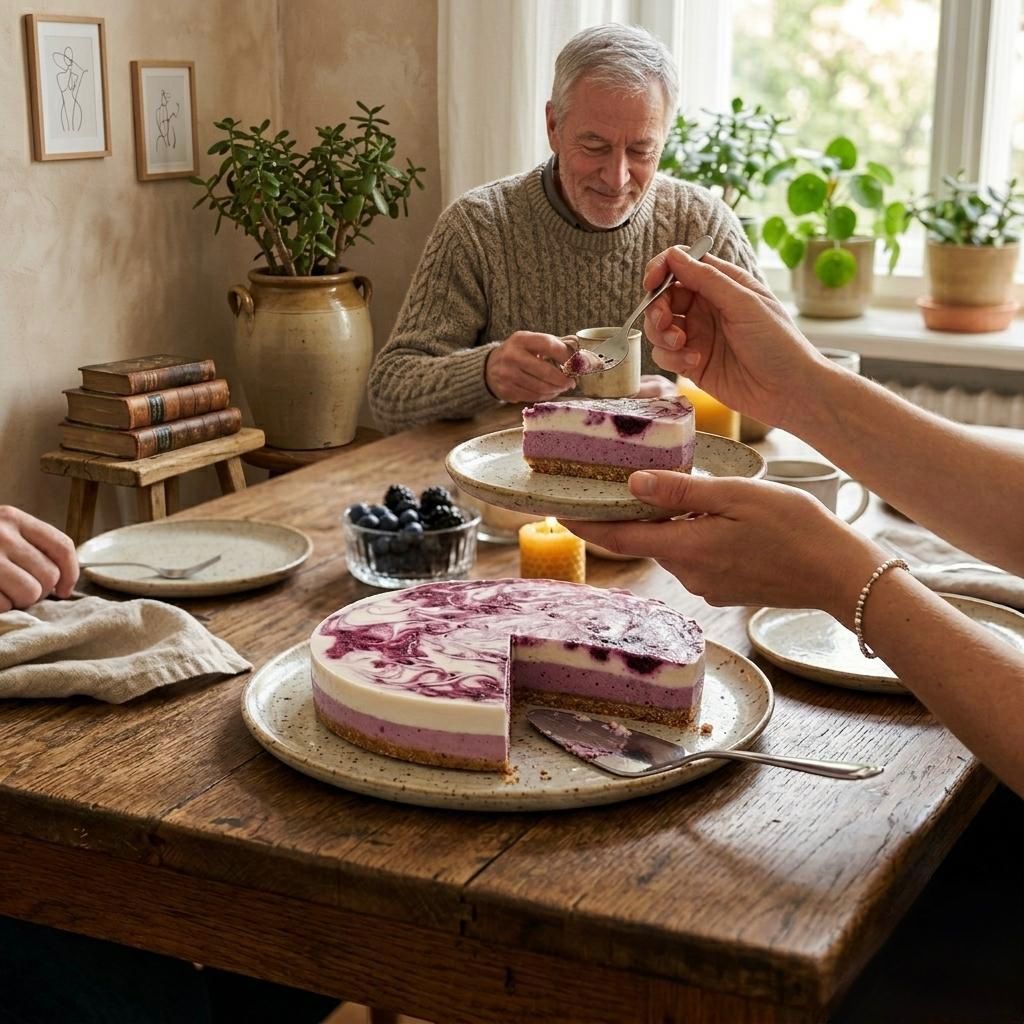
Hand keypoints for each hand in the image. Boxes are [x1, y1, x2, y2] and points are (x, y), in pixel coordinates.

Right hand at [0, 506, 78, 611]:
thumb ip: (31, 545)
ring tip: (6, 591)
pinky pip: (4, 605)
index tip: (65, 589)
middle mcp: (1, 535)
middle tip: (22, 588)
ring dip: (21, 600)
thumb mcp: (3, 533)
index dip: (71, 572)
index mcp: (14, 519)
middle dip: (41, 589)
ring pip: (31, 593)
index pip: (62, 545)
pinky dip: (2, 607)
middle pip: (49, 574)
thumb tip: (65, 583)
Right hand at [484, 331, 574, 402]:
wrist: (489, 367)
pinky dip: (545, 396)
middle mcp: (512, 356)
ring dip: (556, 389)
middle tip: (572, 382)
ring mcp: (507, 375)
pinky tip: (550, 392)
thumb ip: (553, 345)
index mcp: (521, 339)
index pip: (548, 345)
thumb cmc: (517, 353)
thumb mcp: (530, 342)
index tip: (576, 363)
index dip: (565, 355)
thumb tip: (579, 351)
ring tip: (562, 387)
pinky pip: (532, 397)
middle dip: (563, 379)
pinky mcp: (506, 391)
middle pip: (545, 371)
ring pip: (540, 387)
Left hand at [565, 471, 884, 622]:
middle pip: (644, 540)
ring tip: (668, 490)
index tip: (556, 510)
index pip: (619, 539)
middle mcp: (689, 573)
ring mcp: (707, 585)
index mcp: (687, 548)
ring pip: (671, 547)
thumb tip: (634, 485)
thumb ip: (682, 492)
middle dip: (627, 516)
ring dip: (663, 524)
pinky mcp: (724, 589)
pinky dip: (689, 536)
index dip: (585, 524)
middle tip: (611, 482)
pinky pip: (694, 557)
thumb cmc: (796, 528)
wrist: (840, 574)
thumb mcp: (737, 496)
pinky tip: (708, 516)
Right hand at [640, 247, 827, 428]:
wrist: (789, 391)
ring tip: (682, 345)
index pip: (682, 266)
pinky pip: (665, 355)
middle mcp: (707, 308)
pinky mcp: (692, 364)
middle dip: (657, 308)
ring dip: (661, 335)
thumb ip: (707, 279)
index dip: (662, 270)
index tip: (652, 283)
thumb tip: (674, 255)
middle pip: (664, 297)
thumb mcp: (744, 304)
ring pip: (659, 327)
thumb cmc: (778, 343)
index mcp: (723, 285)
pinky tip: (694, 363)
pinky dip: (671, 358)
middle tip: (665, 322)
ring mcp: (698, 336)